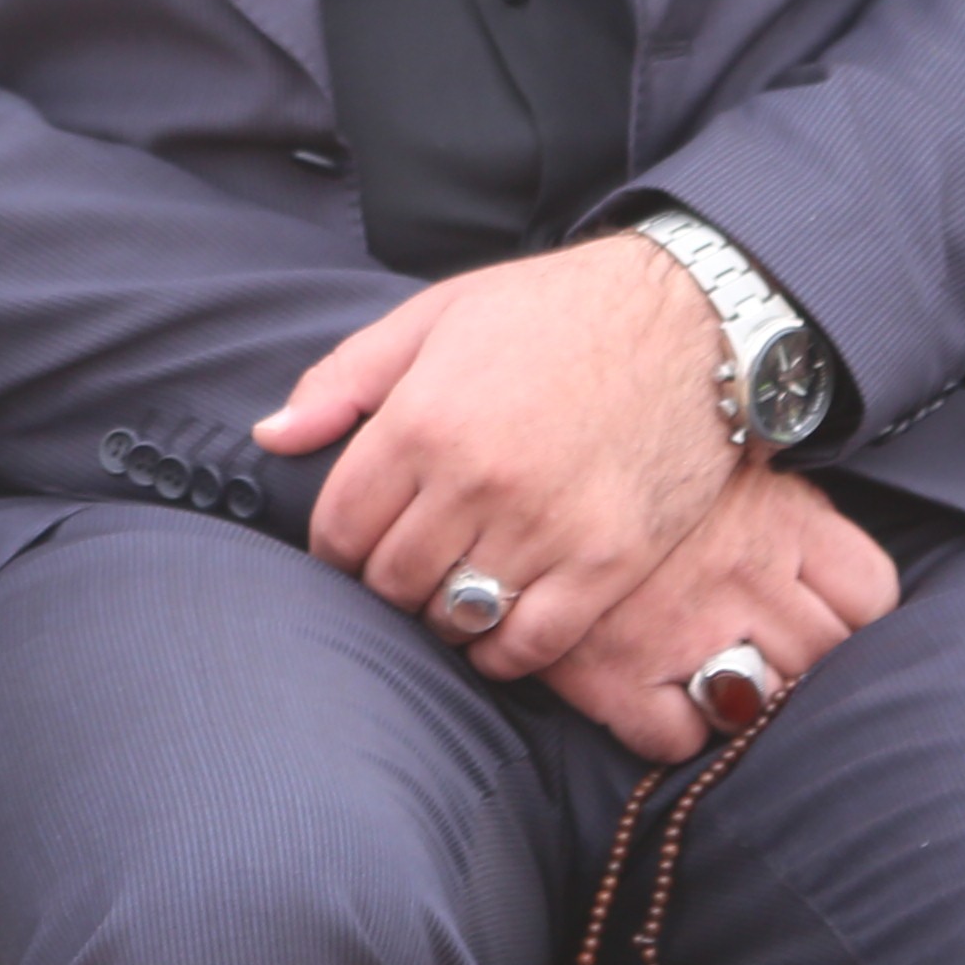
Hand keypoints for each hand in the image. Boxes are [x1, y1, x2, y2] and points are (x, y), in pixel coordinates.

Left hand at [257, 236, 737, 683]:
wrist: (691, 319)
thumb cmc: (556, 311)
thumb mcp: (436, 317)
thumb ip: (345, 379)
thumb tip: (273, 436)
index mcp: (425, 420)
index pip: (341, 529)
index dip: (334, 549)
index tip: (350, 546)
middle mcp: (477, 482)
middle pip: (391, 582)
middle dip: (384, 583)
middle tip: (401, 569)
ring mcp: (546, 528)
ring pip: (454, 618)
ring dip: (439, 617)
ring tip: (447, 591)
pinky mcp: (607, 562)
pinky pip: (529, 644)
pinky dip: (500, 652)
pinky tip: (495, 629)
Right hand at [537, 464, 901, 765]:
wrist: (517, 448)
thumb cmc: (626, 447)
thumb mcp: (726, 453)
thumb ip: (786, 506)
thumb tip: (824, 560)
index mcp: (779, 514)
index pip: (869, 593)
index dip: (848, 613)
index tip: (813, 610)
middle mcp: (743, 572)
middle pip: (822, 656)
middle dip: (793, 658)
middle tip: (750, 640)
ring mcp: (682, 627)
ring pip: (756, 705)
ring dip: (735, 698)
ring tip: (698, 663)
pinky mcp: (614, 672)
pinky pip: (675, 740)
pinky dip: (666, 729)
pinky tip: (645, 691)